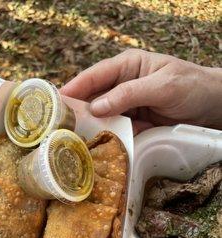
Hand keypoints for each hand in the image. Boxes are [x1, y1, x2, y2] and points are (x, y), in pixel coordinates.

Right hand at [61, 49, 221, 133]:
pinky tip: (96, 146)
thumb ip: (128, 94)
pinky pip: (116, 129)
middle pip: (94, 97)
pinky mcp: (134, 122)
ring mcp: (128, 105)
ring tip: (72, 139)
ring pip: (103, 116)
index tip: (55, 101)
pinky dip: (107, 137)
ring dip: (91, 127)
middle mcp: (123, 85)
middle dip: (78, 110)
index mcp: (127, 66)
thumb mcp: (161, 86)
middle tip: (58, 126)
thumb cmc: (190, 86)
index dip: (74, 87)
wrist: (212, 107)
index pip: (95, 75)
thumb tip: (96, 107)